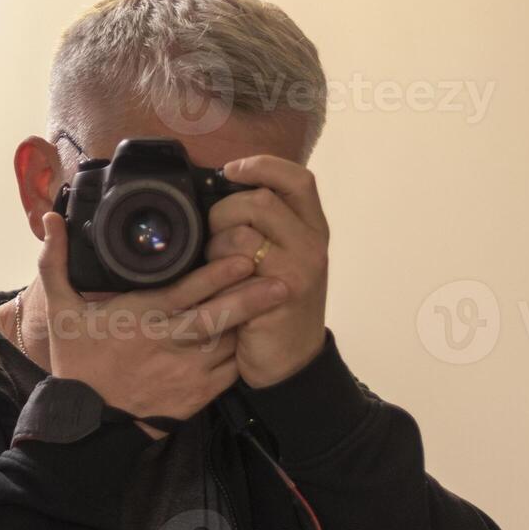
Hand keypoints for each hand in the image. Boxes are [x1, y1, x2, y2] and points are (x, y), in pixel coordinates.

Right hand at [33, 212, 287, 437]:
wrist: (87, 424)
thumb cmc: (77, 362)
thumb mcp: (62, 311)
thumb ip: (56, 262)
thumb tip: (49, 220)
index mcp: (140, 318)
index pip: (185, 292)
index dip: (216, 275)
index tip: (242, 256)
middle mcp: (167, 345)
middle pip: (217, 318)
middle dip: (251, 298)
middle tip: (283, 280)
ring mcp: (185, 374)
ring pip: (228, 344)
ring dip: (252, 323)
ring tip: (279, 300)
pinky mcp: (196, 398)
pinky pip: (229, 373)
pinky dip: (243, 354)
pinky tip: (259, 336)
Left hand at [206, 156, 329, 387]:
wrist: (289, 364)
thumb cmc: (275, 306)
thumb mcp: (283, 258)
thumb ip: (267, 224)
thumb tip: (222, 187)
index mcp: (313, 229)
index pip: (297, 179)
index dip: (262, 166)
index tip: (231, 170)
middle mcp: (312, 244)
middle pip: (259, 200)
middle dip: (223, 214)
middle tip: (215, 239)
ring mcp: (300, 268)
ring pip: (241, 232)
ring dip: (216, 248)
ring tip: (221, 271)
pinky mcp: (280, 293)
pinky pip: (235, 266)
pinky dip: (218, 275)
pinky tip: (222, 291)